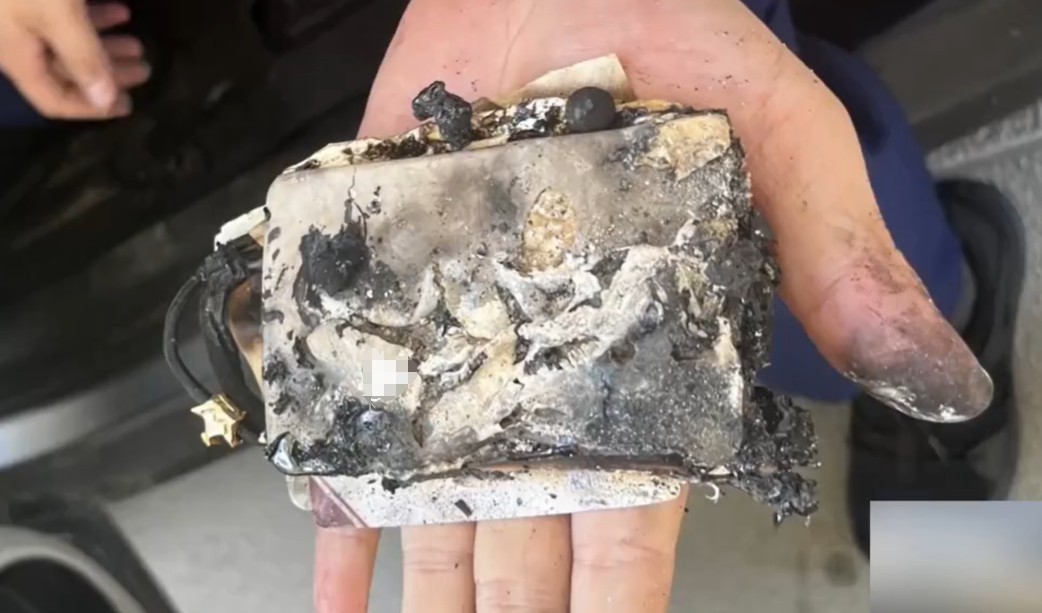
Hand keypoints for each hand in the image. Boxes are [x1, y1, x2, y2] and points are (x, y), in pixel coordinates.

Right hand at [0, 1, 150, 119]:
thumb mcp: (60, 14)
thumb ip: (84, 56)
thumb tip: (106, 100)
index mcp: (18, 57)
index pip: (53, 101)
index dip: (91, 110)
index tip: (129, 105)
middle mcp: (15, 42)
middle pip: (64, 72)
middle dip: (107, 73)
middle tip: (144, 68)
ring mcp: (18, 18)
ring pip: (65, 43)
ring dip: (103, 44)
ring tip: (138, 43)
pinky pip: (59, 17)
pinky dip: (90, 18)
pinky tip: (119, 10)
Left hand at [315, 0, 991, 609]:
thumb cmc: (677, 45)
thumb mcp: (782, 146)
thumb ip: (838, 260)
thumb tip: (938, 375)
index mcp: (644, 365)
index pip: (633, 519)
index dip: (618, 601)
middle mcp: (549, 376)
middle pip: (529, 538)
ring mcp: (465, 349)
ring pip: (445, 504)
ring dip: (431, 594)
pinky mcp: (394, 309)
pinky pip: (364, 423)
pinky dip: (346, 502)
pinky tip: (340, 571)